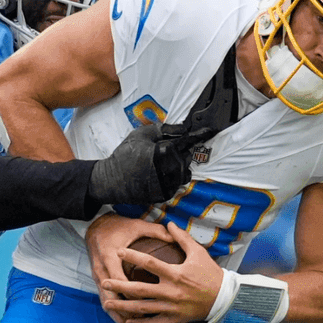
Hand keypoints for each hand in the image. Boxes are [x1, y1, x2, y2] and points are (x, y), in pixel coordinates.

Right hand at [85, 214, 173, 322]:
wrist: (94, 227)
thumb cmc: (117, 227)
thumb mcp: (136, 226)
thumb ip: (155, 231)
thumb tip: (175, 236)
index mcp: (110, 255)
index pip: (120, 279)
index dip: (133, 292)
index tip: (150, 298)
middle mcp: (101, 269)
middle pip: (112, 296)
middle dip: (126, 309)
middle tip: (144, 318)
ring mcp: (98, 277)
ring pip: (106, 302)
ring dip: (119, 313)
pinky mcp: (98, 281)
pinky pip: (105, 300)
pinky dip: (114, 310)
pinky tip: (126, 318)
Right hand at [88, 124, 215, 204]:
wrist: (112, 180)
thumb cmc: (124, 156)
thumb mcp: (141, 134)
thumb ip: (164, 129)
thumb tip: (182, 128)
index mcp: (167, 150)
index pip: (189, 140)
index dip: (201, 134)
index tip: (211, 131)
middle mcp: (172, 167)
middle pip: (187, 155)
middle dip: (179, 151)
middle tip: (160, 151)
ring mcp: (170, 182)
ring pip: (184, 170)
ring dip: (177, 165)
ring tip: (158, 164)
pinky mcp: (166, 193)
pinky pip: (176, 182)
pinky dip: (171, 177)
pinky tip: (156, 174)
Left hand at [100, 222, 223, 322]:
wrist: (224, 299)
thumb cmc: (211, 274)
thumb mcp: (198, 253)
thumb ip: (182, 238)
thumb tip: (169, 223)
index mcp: (175, 273)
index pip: (149, 263)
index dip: (132, 256)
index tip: (118, 251)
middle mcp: (171, 291)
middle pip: (139, 289)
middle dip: (119, 286)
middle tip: (103, 283)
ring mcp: (171, 307)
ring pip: (142, 308)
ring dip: (123, 306)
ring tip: (108, 303)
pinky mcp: (174, 319)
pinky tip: (128, 322)